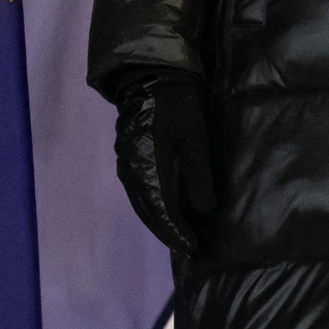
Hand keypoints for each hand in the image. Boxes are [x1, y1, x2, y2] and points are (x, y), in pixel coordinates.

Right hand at [114, 75, 215, 256]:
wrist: (149, 78)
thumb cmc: (177, 107)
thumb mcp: (195, 139)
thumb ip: (199, 176)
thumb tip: (203, 211)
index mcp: (148, 170)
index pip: (163, 213)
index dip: (178, 233)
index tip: (193, 249)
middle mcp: (132, 174)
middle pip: (149, 214)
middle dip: (168, 233)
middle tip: (188, 249)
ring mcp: (126, 167)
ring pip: (141, 206)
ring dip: (158, 223)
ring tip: (177, 236)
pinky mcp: (126, 160)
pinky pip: (137, 194)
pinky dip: (151, 209)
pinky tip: (163, 212)